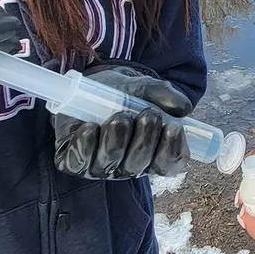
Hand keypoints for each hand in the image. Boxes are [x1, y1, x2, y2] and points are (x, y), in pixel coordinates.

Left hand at [53, 65, 192, 178]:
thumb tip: (181, 107)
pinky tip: (89, 127)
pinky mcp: (74, 162)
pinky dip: (85, 145)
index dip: (173, 151)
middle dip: (145, 139)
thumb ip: (162, 94)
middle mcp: (127, 164)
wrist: (89, 87)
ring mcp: (100, 166)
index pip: (168, 164)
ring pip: (109, 162)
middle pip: (138, 165)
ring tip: (119, 116)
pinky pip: (78, 162)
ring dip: (116, 139)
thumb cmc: (122, 93)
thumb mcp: (144, 88)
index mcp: (152, 152)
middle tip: (147, 114)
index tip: (173, 128)